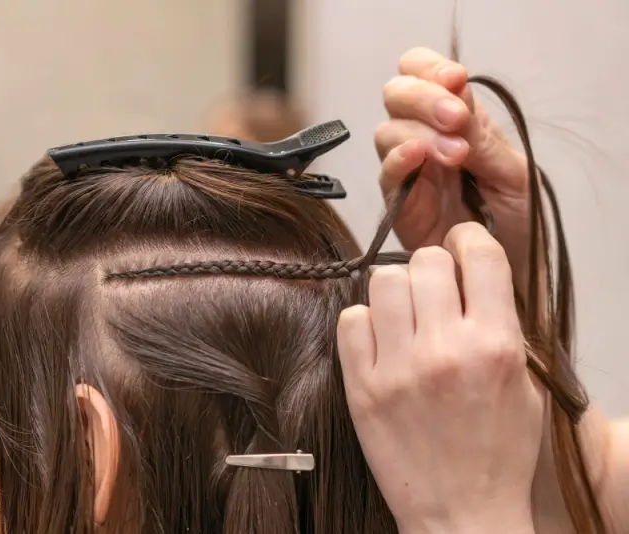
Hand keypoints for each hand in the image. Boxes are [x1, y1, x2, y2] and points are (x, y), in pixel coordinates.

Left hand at [337, 222, 541, 533]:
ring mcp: (398, 368)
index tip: (461, 248)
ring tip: (404, 316)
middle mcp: (445, 350)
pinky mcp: (361, 386)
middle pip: (425, 260)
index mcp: (494, 346)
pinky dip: (364, 323)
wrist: (461, 512)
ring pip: (383, 281)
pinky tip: (379, 341)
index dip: (468, 241)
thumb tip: (471, 278)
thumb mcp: (523, 386)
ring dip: (396, 291)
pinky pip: (350, 320)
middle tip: (433, 291)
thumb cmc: (496, 453)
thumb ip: (500, 326)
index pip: (479, 254)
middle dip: (432, 268)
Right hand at [376, 47, 531, 286]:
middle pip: (397, 94)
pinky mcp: (397, 205)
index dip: (430, 69)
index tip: (455, 81)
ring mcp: (409, 172)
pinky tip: (420, 156)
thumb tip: (459, 98)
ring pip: (387, 130)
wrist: (509, 279)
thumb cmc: (517, 227)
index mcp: (457, 122)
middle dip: (422, 97)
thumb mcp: (514, 175)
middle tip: (454, 116)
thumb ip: (484, 139)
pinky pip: (385, 173)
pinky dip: (398, 158)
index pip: (423, 73)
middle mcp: (426, 140)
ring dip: (418, 131)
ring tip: (455, 155)